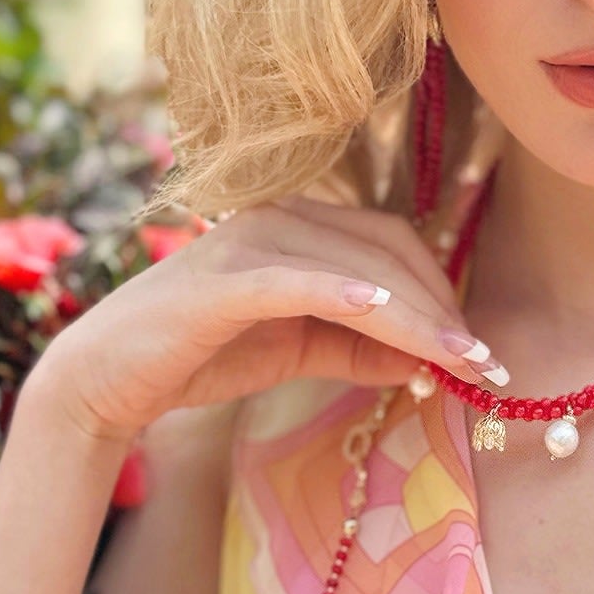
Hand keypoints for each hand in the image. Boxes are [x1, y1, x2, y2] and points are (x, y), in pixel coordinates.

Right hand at [29, 194, 506, 444]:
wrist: (109, 376)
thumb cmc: (204, 354)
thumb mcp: (299, 350)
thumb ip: (359, 347)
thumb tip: (429, 362)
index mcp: (297, 224)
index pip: (392, 242)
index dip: (441, 290)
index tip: (477, 350)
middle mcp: (277, 217)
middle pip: (385, 250)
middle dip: (441, 307)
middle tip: (483, 365)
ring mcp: (246, 242)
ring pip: (354, 268)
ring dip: (414, 316)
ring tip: (457, 362)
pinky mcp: (220, 281)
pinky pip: (293, 281)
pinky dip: (340, 293)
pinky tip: (379, 315)